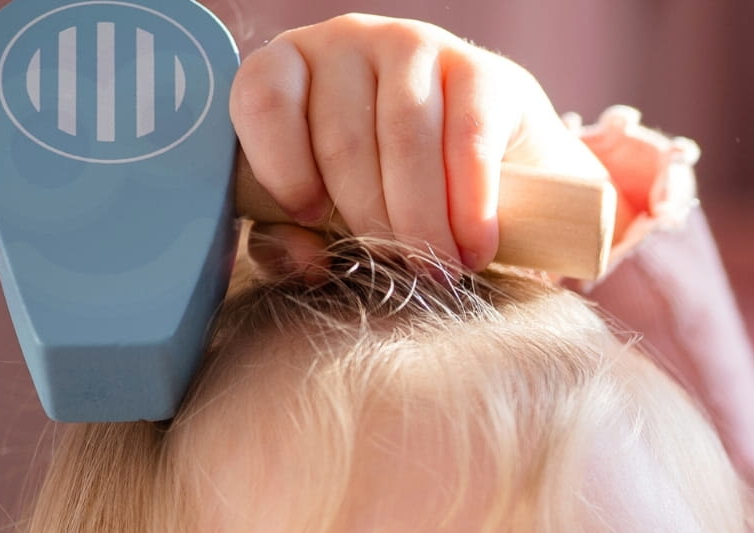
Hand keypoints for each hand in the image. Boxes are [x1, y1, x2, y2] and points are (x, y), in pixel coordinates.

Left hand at [231, 14, 606, 276]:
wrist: (490, 181)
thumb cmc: (387, 202)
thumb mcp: (330, 223)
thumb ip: (292, 244)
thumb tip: (304, 260)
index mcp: (292, 71)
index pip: (263, 99)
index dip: (281, 168)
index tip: (311, 219)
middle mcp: (346, 41)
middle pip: (342, 140)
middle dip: (369, 222)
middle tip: (396, 269)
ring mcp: (414, 46)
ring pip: (403, 140)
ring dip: (421, 224)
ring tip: (438, 270)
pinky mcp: (479, 69)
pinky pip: (467, 141)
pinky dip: (470, 209)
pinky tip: (474, 249)